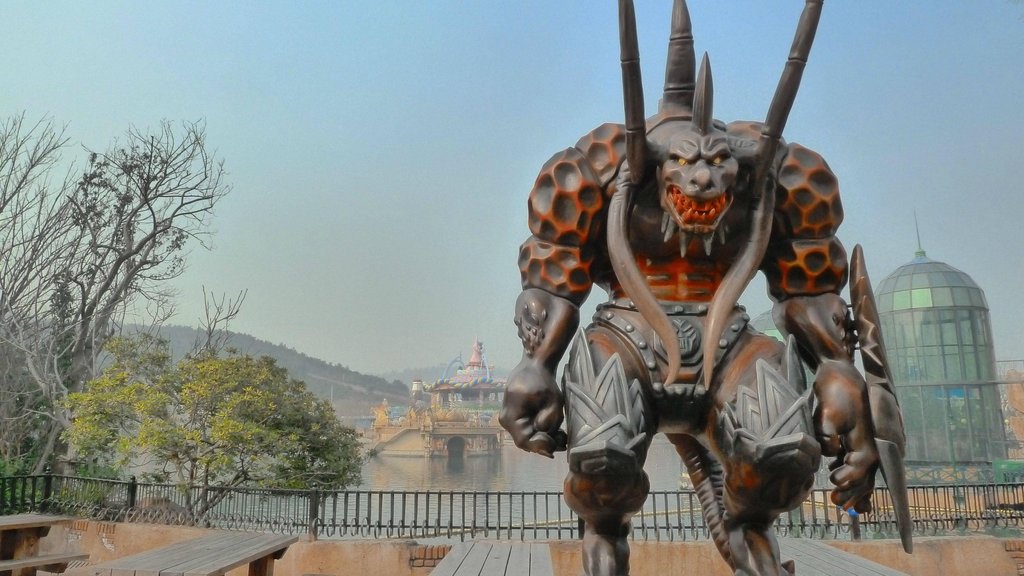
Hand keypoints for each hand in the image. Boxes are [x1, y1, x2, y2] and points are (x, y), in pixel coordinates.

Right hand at [499, 359, 565, 457]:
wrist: (533, 367)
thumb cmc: (543, 381)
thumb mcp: (552, 401)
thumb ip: (549, 421)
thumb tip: (545, 436)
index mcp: (510, 415)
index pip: (523, 440)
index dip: (541, 446)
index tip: (557, 444)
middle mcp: (505, 420)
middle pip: (524, 441)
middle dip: (544, 444)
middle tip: (563, 442)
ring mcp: (508, 420)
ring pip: (526, 437)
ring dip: (544, 440)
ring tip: (562, 437)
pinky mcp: (514, 419)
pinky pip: (526, 431)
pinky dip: (540, 433)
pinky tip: (555, 433)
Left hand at [813, 359, 878, 510]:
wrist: (840, 370)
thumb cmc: (833, 391)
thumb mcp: (826, 414)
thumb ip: (827, 438)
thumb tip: (831, 454)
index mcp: (866, 439)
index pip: (861, 469)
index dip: (848, 480)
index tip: (833, 484)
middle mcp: (871, 442)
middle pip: (866, 474)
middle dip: (853, 490)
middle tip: (836, 502)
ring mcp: (867, 438)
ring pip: (863, 468)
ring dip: (853, 482)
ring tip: (837, 495)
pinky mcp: (859, 433)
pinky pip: (858, 456)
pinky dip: (850, 468)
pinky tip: (836, 471)